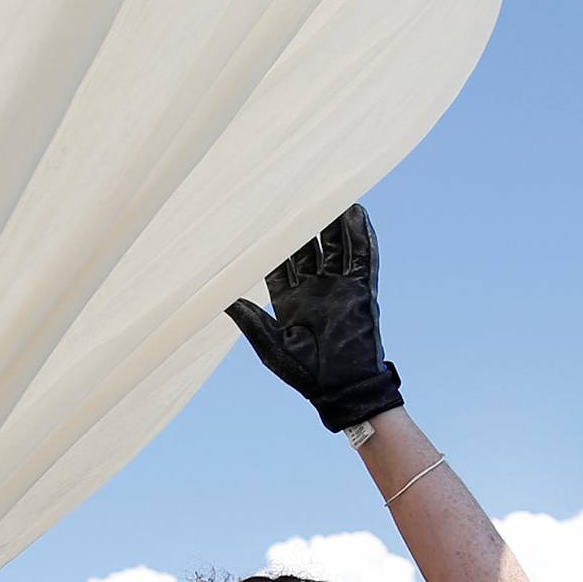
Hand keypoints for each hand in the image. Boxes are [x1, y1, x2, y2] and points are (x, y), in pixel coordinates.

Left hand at [226, 205, 402, 431]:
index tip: (257, 215)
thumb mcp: (269, 346)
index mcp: (291, 302)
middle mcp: (316, 290)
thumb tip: (218, 297)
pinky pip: (363, 257)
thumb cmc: (305, 374)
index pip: (280, 263)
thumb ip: (249, 319)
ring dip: (331, 221)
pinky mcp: (363, 291)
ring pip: (335, 247)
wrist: (343, 391)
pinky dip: (361, 235)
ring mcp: (341, 289)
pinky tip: (356, 211)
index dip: (270, 240)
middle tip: (290, 192)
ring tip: (325, 191)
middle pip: (307, 248)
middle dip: (300, 223)